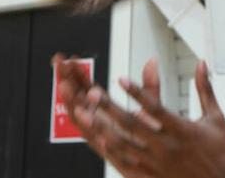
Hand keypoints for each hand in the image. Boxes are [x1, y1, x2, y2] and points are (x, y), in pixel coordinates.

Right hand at [53, 54, 162, 177]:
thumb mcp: (151, 108)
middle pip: (78, 100)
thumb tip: (152, 61)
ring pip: (82, 119)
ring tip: (65, 85)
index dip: (77, 74)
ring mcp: (103, 138)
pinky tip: (83, 116)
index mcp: (106, 114)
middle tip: (60, 64)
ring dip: (72, 102)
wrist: (164, 167)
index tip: (68, 58)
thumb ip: (148, 87)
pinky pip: (97, 140)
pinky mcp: (111, 152)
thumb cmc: (155, 140)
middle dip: (67, 81)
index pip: (86, 89)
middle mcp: (100, 126)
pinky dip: (90, 129)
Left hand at [53, 54, 224, 177]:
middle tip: (93, 93)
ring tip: (86, 114)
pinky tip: (99, 139)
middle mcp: (166, 146)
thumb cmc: (221, 151)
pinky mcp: (151, 176)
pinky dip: (111, 150)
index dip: (137, 92)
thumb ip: (205, 89)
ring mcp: (156, 163)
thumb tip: (201, 63)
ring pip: (123, 144)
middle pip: (132, 125)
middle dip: (110, 107)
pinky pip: (125, 162)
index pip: (155, 108)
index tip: (121, 79)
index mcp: (182, 130)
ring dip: (102, 128)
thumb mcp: (216, 117)